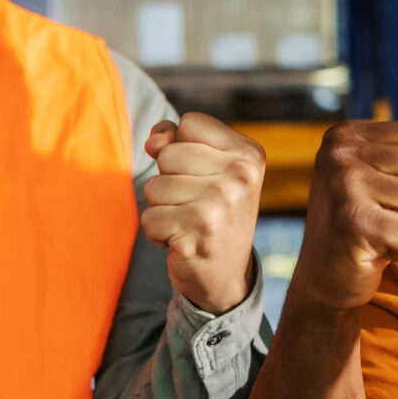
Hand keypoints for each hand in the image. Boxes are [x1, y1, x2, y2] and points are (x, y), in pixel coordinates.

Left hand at [143, 114, 266, 313]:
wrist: (226, 275)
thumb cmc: (213, 212)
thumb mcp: (208, 167)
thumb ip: (176, 140)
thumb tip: (153, 142)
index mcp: (249, 155)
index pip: (189, 123)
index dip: (183, 146)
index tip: (202, 173)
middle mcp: (240, 178)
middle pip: (167, 154)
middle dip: (170, 179)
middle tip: (195, 203)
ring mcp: (219, 207)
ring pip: (153, 187)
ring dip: (161, 207)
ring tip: (188, 221)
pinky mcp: (195, 237)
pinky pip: (148, 219)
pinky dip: (157, 232)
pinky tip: (181, 239)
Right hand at [295, 121, 397, 310]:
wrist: (324, 277)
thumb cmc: (364, 224)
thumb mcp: (392, 180)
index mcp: (345, 134)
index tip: (379, 191)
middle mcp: (340, 154)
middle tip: (380, 216)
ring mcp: (345, 185)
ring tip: (378, 233)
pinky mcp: (355, 222)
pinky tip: (375, 250)